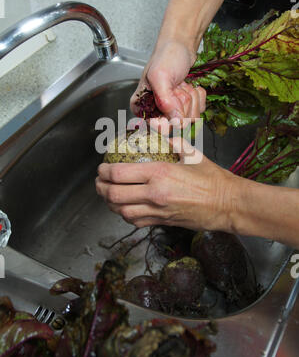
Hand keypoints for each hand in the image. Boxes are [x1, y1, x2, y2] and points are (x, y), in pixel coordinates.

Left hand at [95, 138, 236, 231]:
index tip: (101, 168)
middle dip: (101, 188)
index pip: (119, 173)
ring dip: (110, 204)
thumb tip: (160, 134)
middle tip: (99, 182)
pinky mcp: (162, 222)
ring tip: (107, 195)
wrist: (227, 204)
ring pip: (121, 211)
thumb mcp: (192, 153)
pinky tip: (124, 208)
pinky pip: (135, 221)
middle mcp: (154, 193)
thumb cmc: (213, 179)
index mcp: (160, 173)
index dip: (104, 171)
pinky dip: (124, 215)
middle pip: (114, 195)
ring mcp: (157, 211)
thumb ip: (173, 142)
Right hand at [130, 41, 205, 120]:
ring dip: (191, 98)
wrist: (181, 46)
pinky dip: (198, 96)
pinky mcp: (185, 108)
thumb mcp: (160, 76)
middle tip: (177, 87)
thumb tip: (174, 121)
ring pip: (189, 119)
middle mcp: (155, 112)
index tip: (172, 101)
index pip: (156, 128)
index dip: (168, 119)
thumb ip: (165, 100)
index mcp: (141, 108)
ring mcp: (171, 111)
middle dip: (182, 103)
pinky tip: (189, 86)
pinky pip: (198, 112)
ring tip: (182, 84)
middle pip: (176, 125)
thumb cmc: (166, 57)